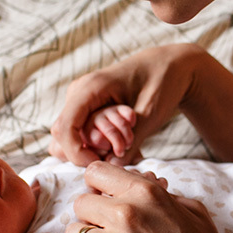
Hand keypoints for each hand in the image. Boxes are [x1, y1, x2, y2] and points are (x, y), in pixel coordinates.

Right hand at [50, 44, 206, 165]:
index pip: (65, 127)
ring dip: (95, 148)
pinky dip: (99, 144)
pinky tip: (124, 142)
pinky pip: (82, 132)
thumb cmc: (162, 82)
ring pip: (72, 136)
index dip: (76, 153)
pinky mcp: (88, 108)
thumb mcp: (151, 114)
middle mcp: (79, 93)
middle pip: (63, 134)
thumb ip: (132, 141)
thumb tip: (111, 166)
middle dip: (88, 151)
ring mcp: (81, 100)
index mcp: (90, 87)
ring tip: (126, 145)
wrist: (170, 65)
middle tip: (120, 152)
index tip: (99, 164)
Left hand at [63, 162, 232, 232]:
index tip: (105, 196)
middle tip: (109, 226)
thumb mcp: (185, 204)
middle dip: (94, 213)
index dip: (99, 185)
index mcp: (146, 192)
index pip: (94, 173)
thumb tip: (128, 178)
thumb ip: (152, 189)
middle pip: (81, 203)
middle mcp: (126, 215)